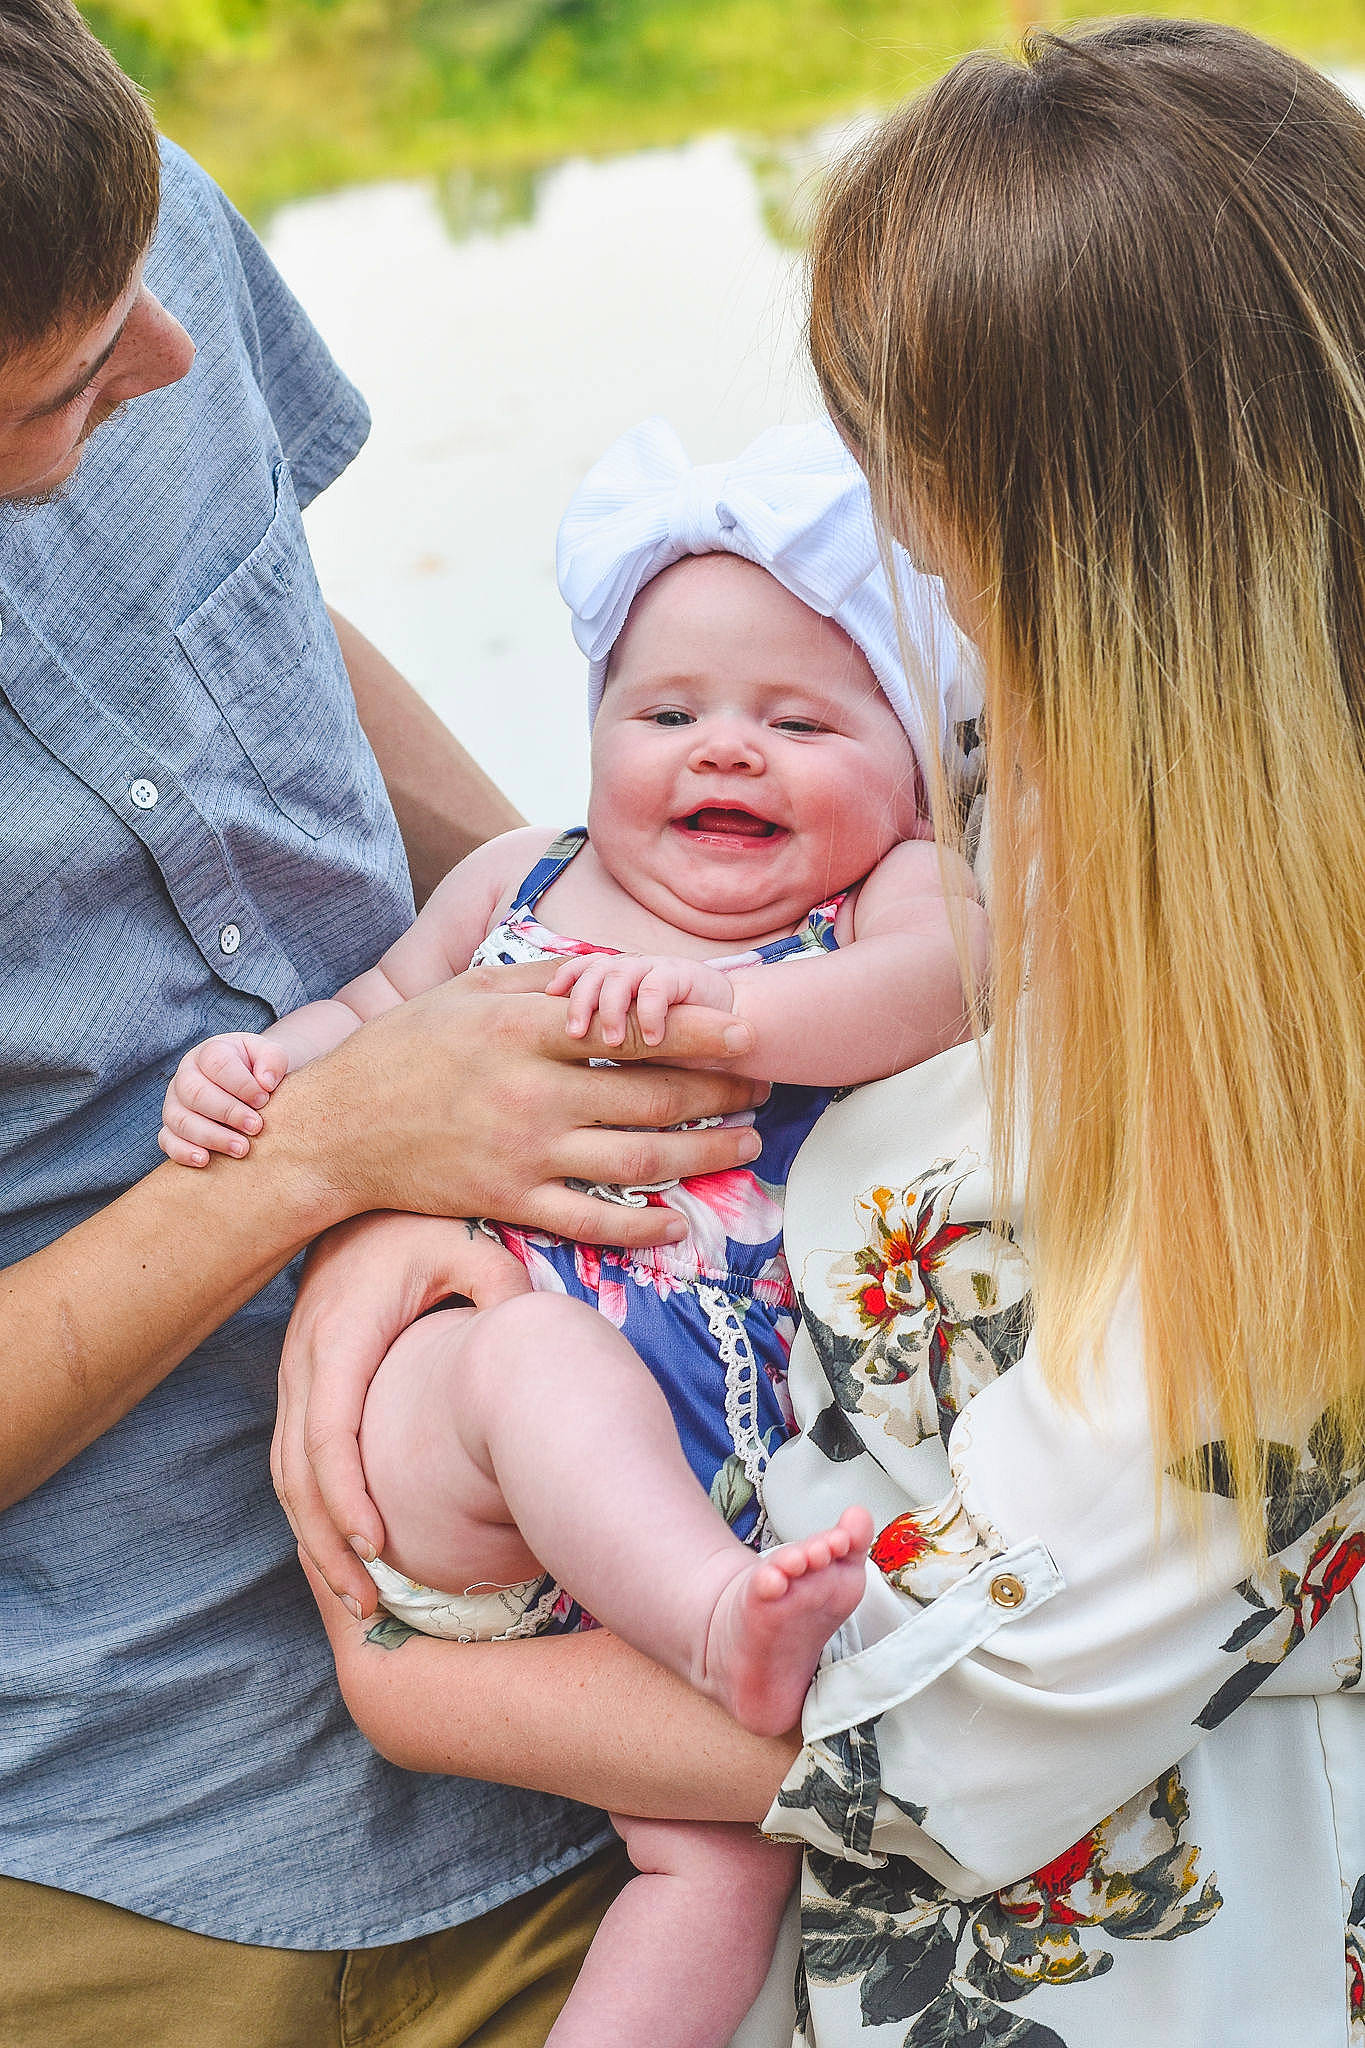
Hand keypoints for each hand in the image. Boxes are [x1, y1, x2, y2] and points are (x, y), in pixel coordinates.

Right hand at [158, 1032, 284, 1167]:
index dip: (241, 1084)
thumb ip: (273, 1060)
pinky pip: (166, 1139)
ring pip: (179, 1119)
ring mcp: (175, 1102)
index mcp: (209, 1053)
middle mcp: (186, 1075)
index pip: (216, 1063)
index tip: (264, 1100)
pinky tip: (205, 1160)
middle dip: (227, 1112)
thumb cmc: (258, 1069)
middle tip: (256, 1127)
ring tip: (241, 1149)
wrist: (248, 1084)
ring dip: (211, 1136)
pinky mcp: (171, 1127)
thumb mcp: (270, 1056)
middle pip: (194, 1092)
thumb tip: (266, 1082)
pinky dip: (182, 1151)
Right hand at [273, 1211, 531, 1610]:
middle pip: (296, 1474)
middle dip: (325, 1544)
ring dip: (313, 1538)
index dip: (347, 1496)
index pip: (331, 1433)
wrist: (353, 1186)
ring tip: (355, 1596)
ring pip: (284, 1474)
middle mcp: (305, 1360)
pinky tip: (343, 1548)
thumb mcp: (466, 1241)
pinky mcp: (300, 1378)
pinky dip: (311, 1509)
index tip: (376, 1545)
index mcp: (343, 1336)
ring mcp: (295, 1371)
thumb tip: (531, 1332)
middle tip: (366, 1605)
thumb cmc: (417, 1220)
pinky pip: (292, 1458)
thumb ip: (500, 1285)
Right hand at [282, 959, 767, 1246]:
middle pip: (651, 1098)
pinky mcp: (509, 1202)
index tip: (747, 1033)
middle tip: (761, 1089)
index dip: (698, 1033)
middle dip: (720, 1094)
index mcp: (522, 1032)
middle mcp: (532, 1094)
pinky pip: (592, 1221)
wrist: (335, 1130)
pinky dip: (643, 1225)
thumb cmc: (403, 1049)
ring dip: (703, 1155)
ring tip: (743, 1145)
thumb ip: (545, 979)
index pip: (631, 1030)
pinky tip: (680, 1219)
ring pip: (638, 1162)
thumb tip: (616, 970)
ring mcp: (523, 1155)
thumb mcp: (468, 991)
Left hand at [548, 952, 734, 1046]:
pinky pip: (657, 987)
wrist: (728, 1028)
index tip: (549, 1002)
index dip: (564, 980)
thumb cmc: (672, 1040)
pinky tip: (651, 1038)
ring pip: (621, 975)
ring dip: (612, 1008)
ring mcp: (656, 968)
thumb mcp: (629, 1044)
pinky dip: (650, 1013)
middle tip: (575, 1034)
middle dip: (581, 1000)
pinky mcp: (684, 975)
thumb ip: (601, 1043)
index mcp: (614, 979)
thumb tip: (557, 1068)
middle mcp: (632, 968)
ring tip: (611, 1042)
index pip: (581, 970)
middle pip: (594, 971)